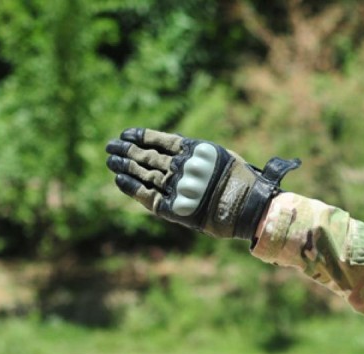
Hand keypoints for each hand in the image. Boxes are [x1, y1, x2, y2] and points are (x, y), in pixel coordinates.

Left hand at [105, 128, 299, 240]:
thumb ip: (199, 153)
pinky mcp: (173, 206)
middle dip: (127, 150)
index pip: (161, 140)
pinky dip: (131, 186)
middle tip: (111, 146)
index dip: (142, 136)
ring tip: (111, 159)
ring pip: (143, 172)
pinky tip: (118, 178)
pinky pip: (146, 194)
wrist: (252, 210)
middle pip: (148, 156)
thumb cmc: (244, 184)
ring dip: (125, 164)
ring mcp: (177, 186)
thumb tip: (178, 145)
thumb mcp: (223, 158)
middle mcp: (184, 167)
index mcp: (196, 151)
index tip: (126, 133)